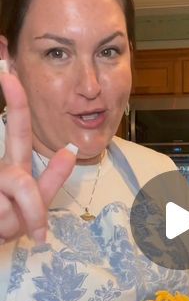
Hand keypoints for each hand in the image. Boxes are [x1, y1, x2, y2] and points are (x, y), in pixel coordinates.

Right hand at [0, 68, 76, 243]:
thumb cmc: (8, 223)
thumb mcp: (35, 204)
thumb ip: (52, 180)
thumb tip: (69, 150)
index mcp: (15, 167)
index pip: (17, 129)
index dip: (16, 102)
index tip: (9, 72)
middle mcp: (0, 170)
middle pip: (18, 179)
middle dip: (31, 202)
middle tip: (30, 216)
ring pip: (15, 203)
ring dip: (17, 223)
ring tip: (7, 228)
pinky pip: (3, 213)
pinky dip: (6, 229)